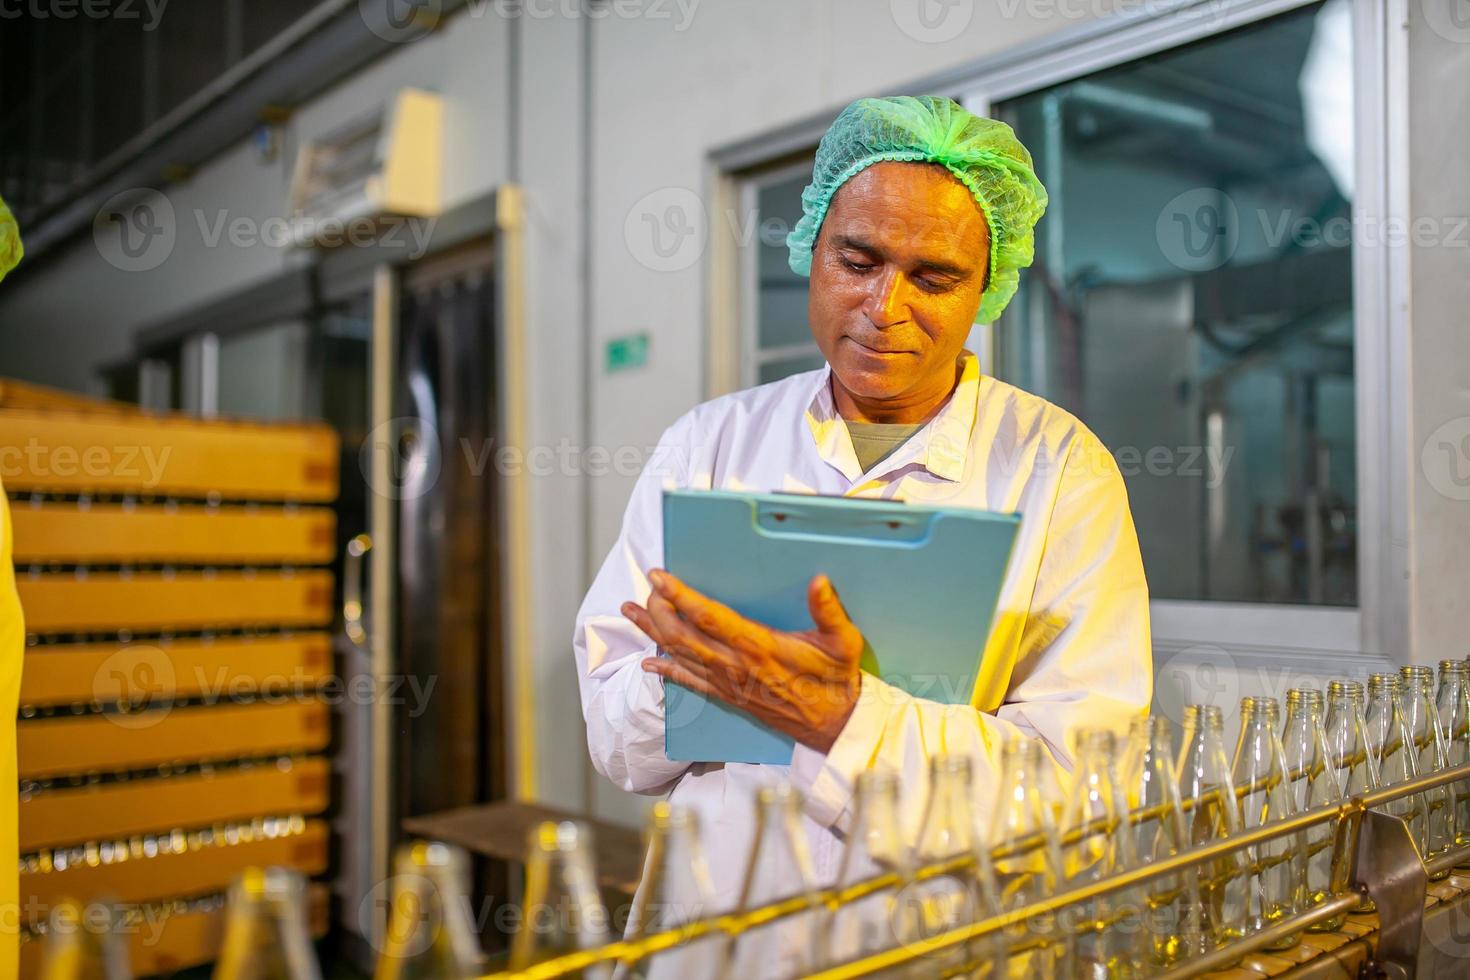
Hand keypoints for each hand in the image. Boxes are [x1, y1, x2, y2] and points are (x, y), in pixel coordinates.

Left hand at [621, 569, 863, 753]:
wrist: (833, 725)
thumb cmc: (836, 680)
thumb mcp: (844, 642)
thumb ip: (830, 611)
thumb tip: (819, 580)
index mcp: (759, 646)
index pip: (709, 617)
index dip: (680, 596)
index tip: (658, 576)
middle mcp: (736, 665)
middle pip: (682, 635)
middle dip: (657, 610)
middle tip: (647, 588)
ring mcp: (728, 683)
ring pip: (679, 656)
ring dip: (651, 633)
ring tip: (630, 611)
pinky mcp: (729, 696)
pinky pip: (689, 682)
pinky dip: (665, 670)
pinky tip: (648, 662)